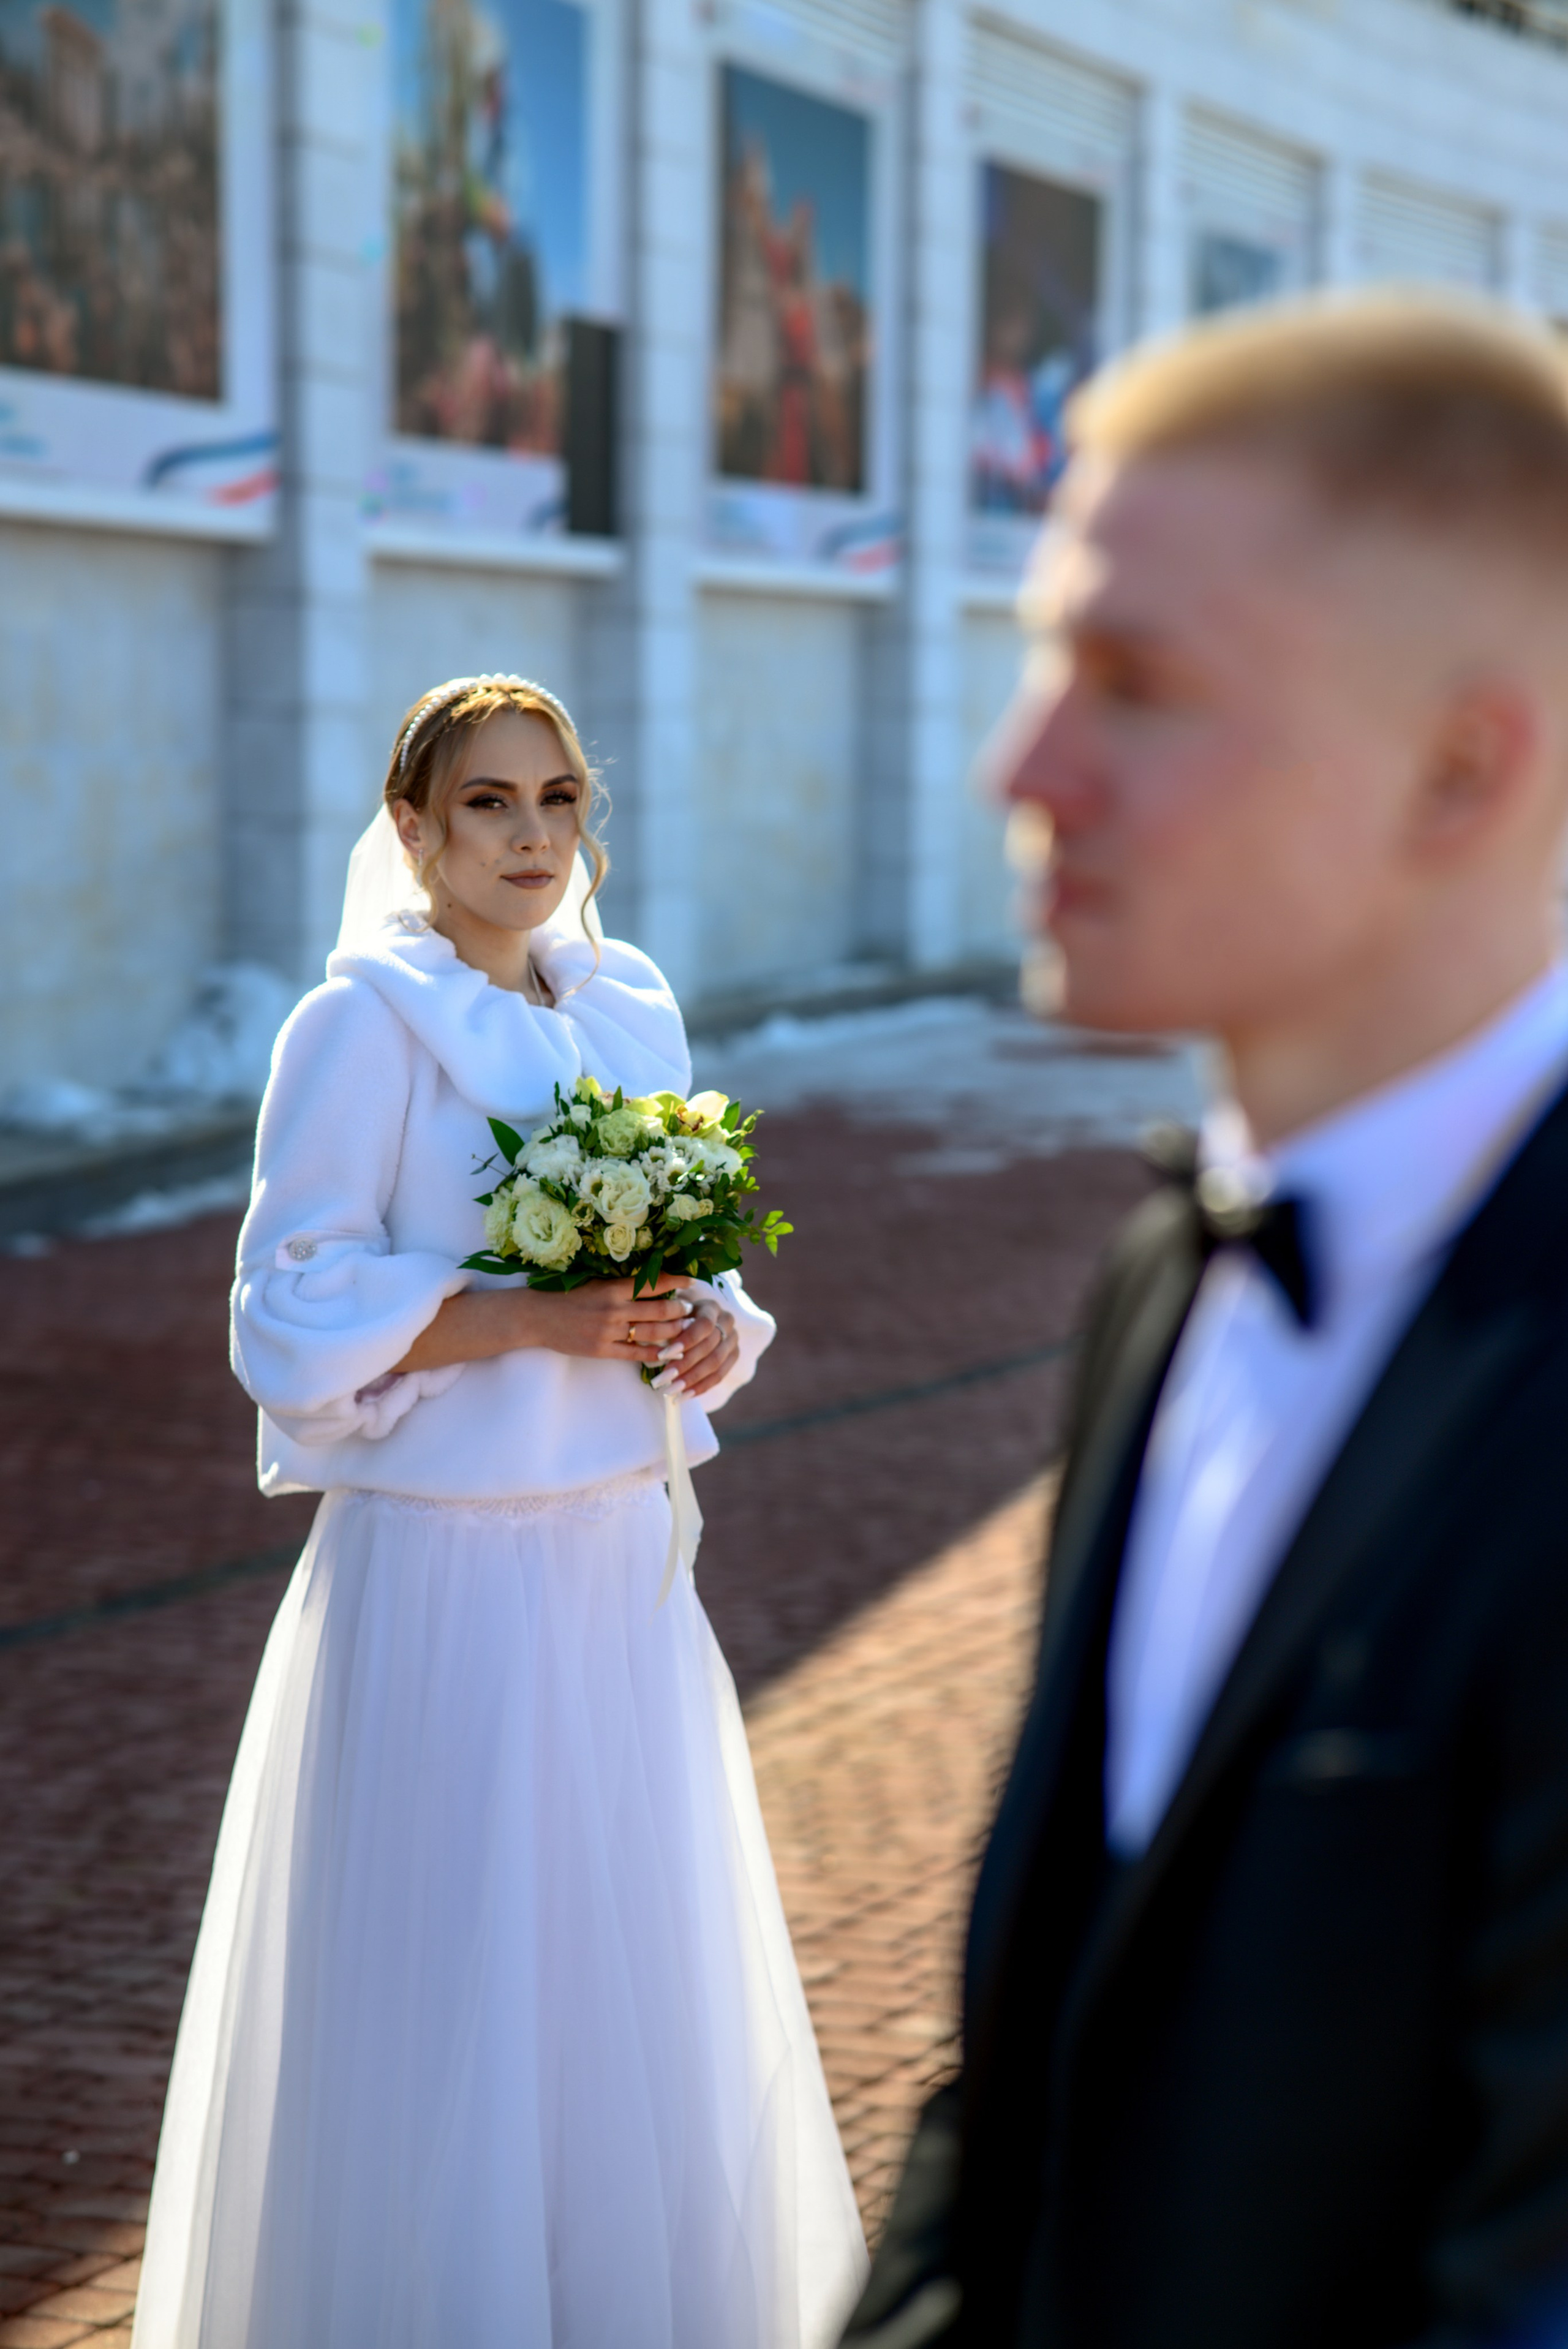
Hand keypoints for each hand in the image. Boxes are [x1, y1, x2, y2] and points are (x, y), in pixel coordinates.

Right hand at [519, 1275, 698, 1367]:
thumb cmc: (567, 1296)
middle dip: (679, 1310)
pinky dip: (654, 1353)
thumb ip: (621, 1286)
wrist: (537, 1317)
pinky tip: (667, 1352)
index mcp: (612, 1288)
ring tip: (683, 1329)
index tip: (691, 1282)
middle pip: (659, 1310)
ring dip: (672, 1331)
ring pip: (651, 1333)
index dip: (676, 1282)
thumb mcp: (595, 1284)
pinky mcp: (602, 1350)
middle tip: (690, 1309)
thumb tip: (652, 1284)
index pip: (653, 1284)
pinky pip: (636, 1354)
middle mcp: (614, 1309)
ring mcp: (608, 1331)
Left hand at [652, 1295, 738, 1399]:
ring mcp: (732, 1340)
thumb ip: (666, 1325)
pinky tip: (683, 1396)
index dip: (686, 1341)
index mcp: (710, 1307)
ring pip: (716, 1364)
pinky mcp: (734, 1356)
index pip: (704, 1325)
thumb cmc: (675, 1316)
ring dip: (691, 1380)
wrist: (693, 1319)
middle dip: (684, 1365)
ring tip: (671, 1391)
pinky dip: (700, 1387)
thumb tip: (657, 1345)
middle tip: (662, 1379)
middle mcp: (726, 1321)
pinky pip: (720, 1376)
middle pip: (710, 1347)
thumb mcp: (670, 1314)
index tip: (663, 1355)